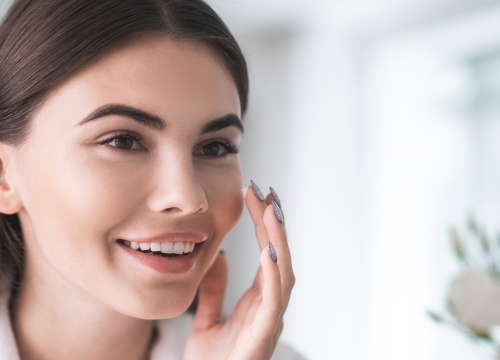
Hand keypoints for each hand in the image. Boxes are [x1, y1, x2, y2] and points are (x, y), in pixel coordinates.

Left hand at [183, 182, 294, 359]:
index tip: (256, 196)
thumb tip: (216, 257)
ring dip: (278, 241)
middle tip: (265, 192)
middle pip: (278, 257)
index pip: (266, 254)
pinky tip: (268, 249)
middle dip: (274, 224)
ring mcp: (269, 321)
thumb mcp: (207, 320)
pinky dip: (275, 274)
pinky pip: (273, 301)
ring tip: (270, 211)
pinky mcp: (262, 337)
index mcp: (258, 301)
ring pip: (283, 274)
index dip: (264, 225)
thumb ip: (214, 290)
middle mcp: (269, 307)